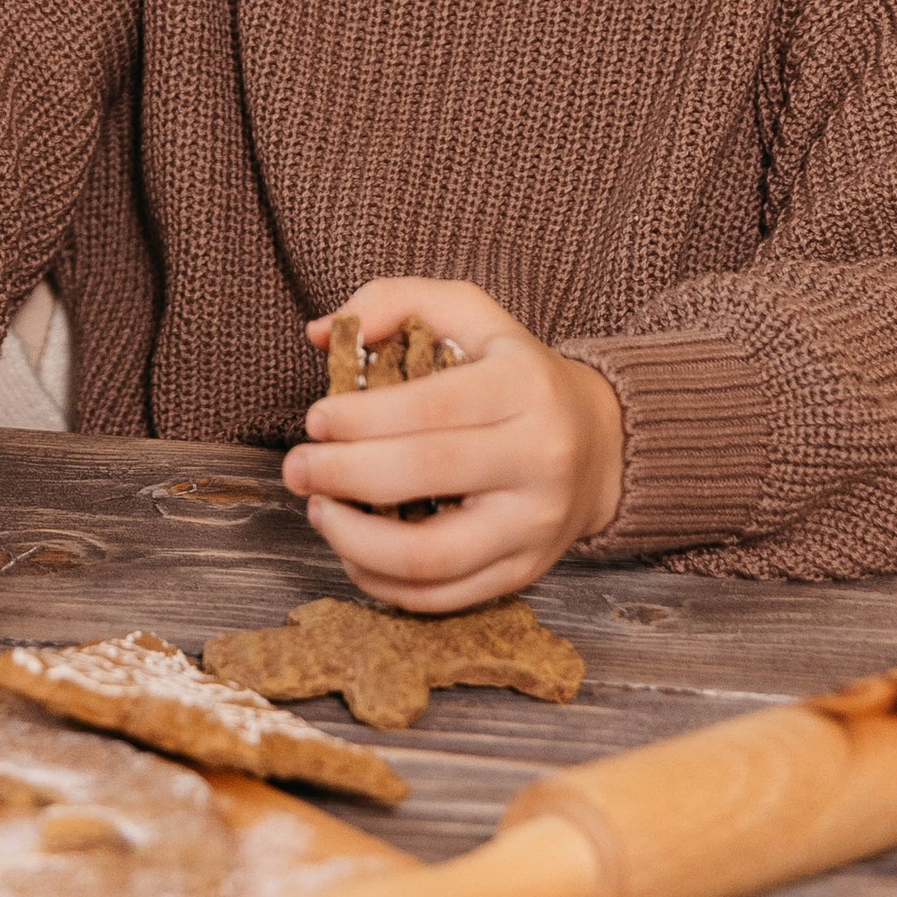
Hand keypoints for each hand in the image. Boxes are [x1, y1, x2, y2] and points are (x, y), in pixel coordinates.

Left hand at [280, 277, 624, 611]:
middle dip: (342, 474)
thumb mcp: (467, 314)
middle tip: (296, 468)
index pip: (429, 406)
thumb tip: (319, 332)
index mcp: (525, 386)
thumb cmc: (514, 374)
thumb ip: (391, 301)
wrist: (599, 445)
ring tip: (319, 512)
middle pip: (424, 473)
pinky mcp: (525, 572)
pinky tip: (353, 552)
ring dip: (355, 541)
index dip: (359, 417)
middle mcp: (540, 457)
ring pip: (431, 555)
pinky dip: (384, 583)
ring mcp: (534, 524)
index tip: (315, 421)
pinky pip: (443, 596)